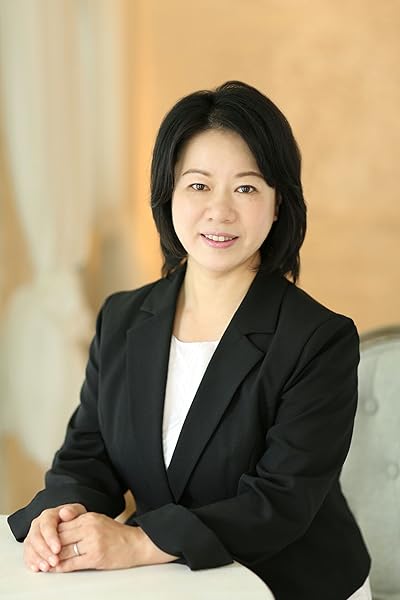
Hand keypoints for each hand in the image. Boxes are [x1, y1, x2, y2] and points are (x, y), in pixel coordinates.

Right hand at [23, 503, 86, 571]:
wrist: (70, 524)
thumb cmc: (73, 519)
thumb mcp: (77, 512)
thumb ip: (72, 511)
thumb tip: (65, 512)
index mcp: (48, 515)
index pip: (46, 526)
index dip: (51, 538)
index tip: (57, 549)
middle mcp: (38, 525)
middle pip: (36, 538)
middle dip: (44, 551)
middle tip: (54, 562)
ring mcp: (33, 536)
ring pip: (30, 547)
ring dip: (38, 559)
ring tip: (47, 568)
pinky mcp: (30, 547)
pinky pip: (27, 555)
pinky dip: (31, 562)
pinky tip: (37, 569)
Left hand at [52, 512, 177, 571]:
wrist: (136, 544)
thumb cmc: (117, 534)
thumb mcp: (98, 520)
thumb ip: (79, 520)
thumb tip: (60, 519)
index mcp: (89, 517)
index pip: (62, 525)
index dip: (51, 535)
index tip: (43, 541)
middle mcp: (90, 527)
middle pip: (61, 538)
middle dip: (49, 548)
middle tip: (40, 554)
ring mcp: (93, 543)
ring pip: (64, 551)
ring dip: (52, 559)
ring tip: (46, 563)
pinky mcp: (95, 557)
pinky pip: (72, 563)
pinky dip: (61, 567)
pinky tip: (56, 569)